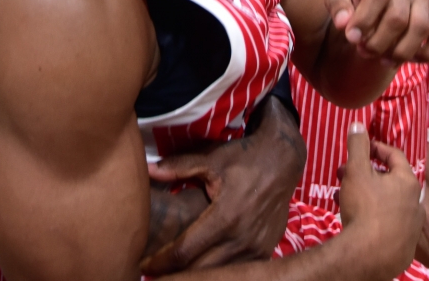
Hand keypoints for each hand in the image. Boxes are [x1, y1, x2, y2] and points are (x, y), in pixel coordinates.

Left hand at [139, 99, 300, 273]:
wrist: (283, 161)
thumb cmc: (245, 159)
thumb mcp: (212, 160)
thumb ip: (178, 167)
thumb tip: (148, 170)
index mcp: (224, 218)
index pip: (185, 251)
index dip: (162, 262)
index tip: (144, 265)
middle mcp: (242, 238)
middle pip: (201, 270)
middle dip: (176, 273)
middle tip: (155, 272)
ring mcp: (256, 248)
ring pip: (220, 274)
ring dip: (198, 275)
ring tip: (175, 272)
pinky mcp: (266, 251)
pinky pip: (238, 270)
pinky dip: (220, 271)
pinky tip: (204, 268)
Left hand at [328, 0, 428, 64]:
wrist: (373, 11)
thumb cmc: (353, 4)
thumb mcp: (338, 0)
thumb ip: (338, 8)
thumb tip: (344, 23)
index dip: (365, 18)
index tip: (351, 38)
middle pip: (398, 17)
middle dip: (379, 42)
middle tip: (365, 52)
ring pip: (422, 28)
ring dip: (401, 52)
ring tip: (383, 59)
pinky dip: (427, 54)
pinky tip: (408, 59)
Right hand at [336, 125, 423, 277]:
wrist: (370, 255)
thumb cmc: (365, 207)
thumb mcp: (356, 171)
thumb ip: (357, 145)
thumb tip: (357, 124)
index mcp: (407, 181)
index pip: (394, 155)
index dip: (375, 147)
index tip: (361, 147)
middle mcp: (415, 202)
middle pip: (389, 179)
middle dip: (365, 172)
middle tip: (345, 172)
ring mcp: (411, 225)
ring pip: (386, 201)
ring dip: (365, 193)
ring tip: (342, 194)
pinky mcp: (404, 244)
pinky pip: (387, 222)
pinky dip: (371, 215)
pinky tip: (354, 218)